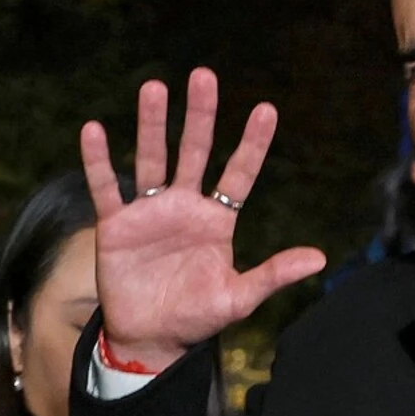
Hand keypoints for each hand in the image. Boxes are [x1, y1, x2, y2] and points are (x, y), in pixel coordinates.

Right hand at [81, 67, 325, 371]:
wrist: (150, 339)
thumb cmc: (197, 317)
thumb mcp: (239, 297)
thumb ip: (274, 274)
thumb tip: (321, 258)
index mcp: (217, 220)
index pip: (239, 174)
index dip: (252, 144)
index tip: (266, 109)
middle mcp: (185, 207)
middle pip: (194, 152)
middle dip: (199, 116)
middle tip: (204, 75)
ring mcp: (149, 212)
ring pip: (152, 159)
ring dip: (152, 124)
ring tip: (155, 87)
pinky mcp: (116, 226)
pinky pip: (107, 187)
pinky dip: (98, 160)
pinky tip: (93, 130)